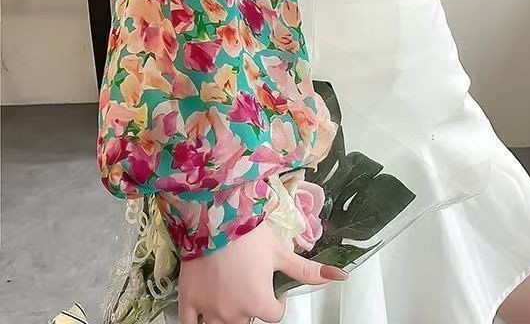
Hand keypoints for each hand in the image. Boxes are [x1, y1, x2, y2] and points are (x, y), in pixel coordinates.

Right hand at [177, 216, 347, 323]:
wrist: (215, 217)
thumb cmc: (250, 234)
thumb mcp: (282, 251)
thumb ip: (307, 271)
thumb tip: (339, 276)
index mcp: (259, 303)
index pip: (275, 315)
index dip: (278, 302)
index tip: (274, 289)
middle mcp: (235, 313)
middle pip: (247, 321)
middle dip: (251, 307)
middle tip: (250, 285)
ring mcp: (210, 310)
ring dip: (228, 316)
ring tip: (231, 295)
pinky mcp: (189, 301)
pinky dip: (197, 322)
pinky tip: (205, 312)